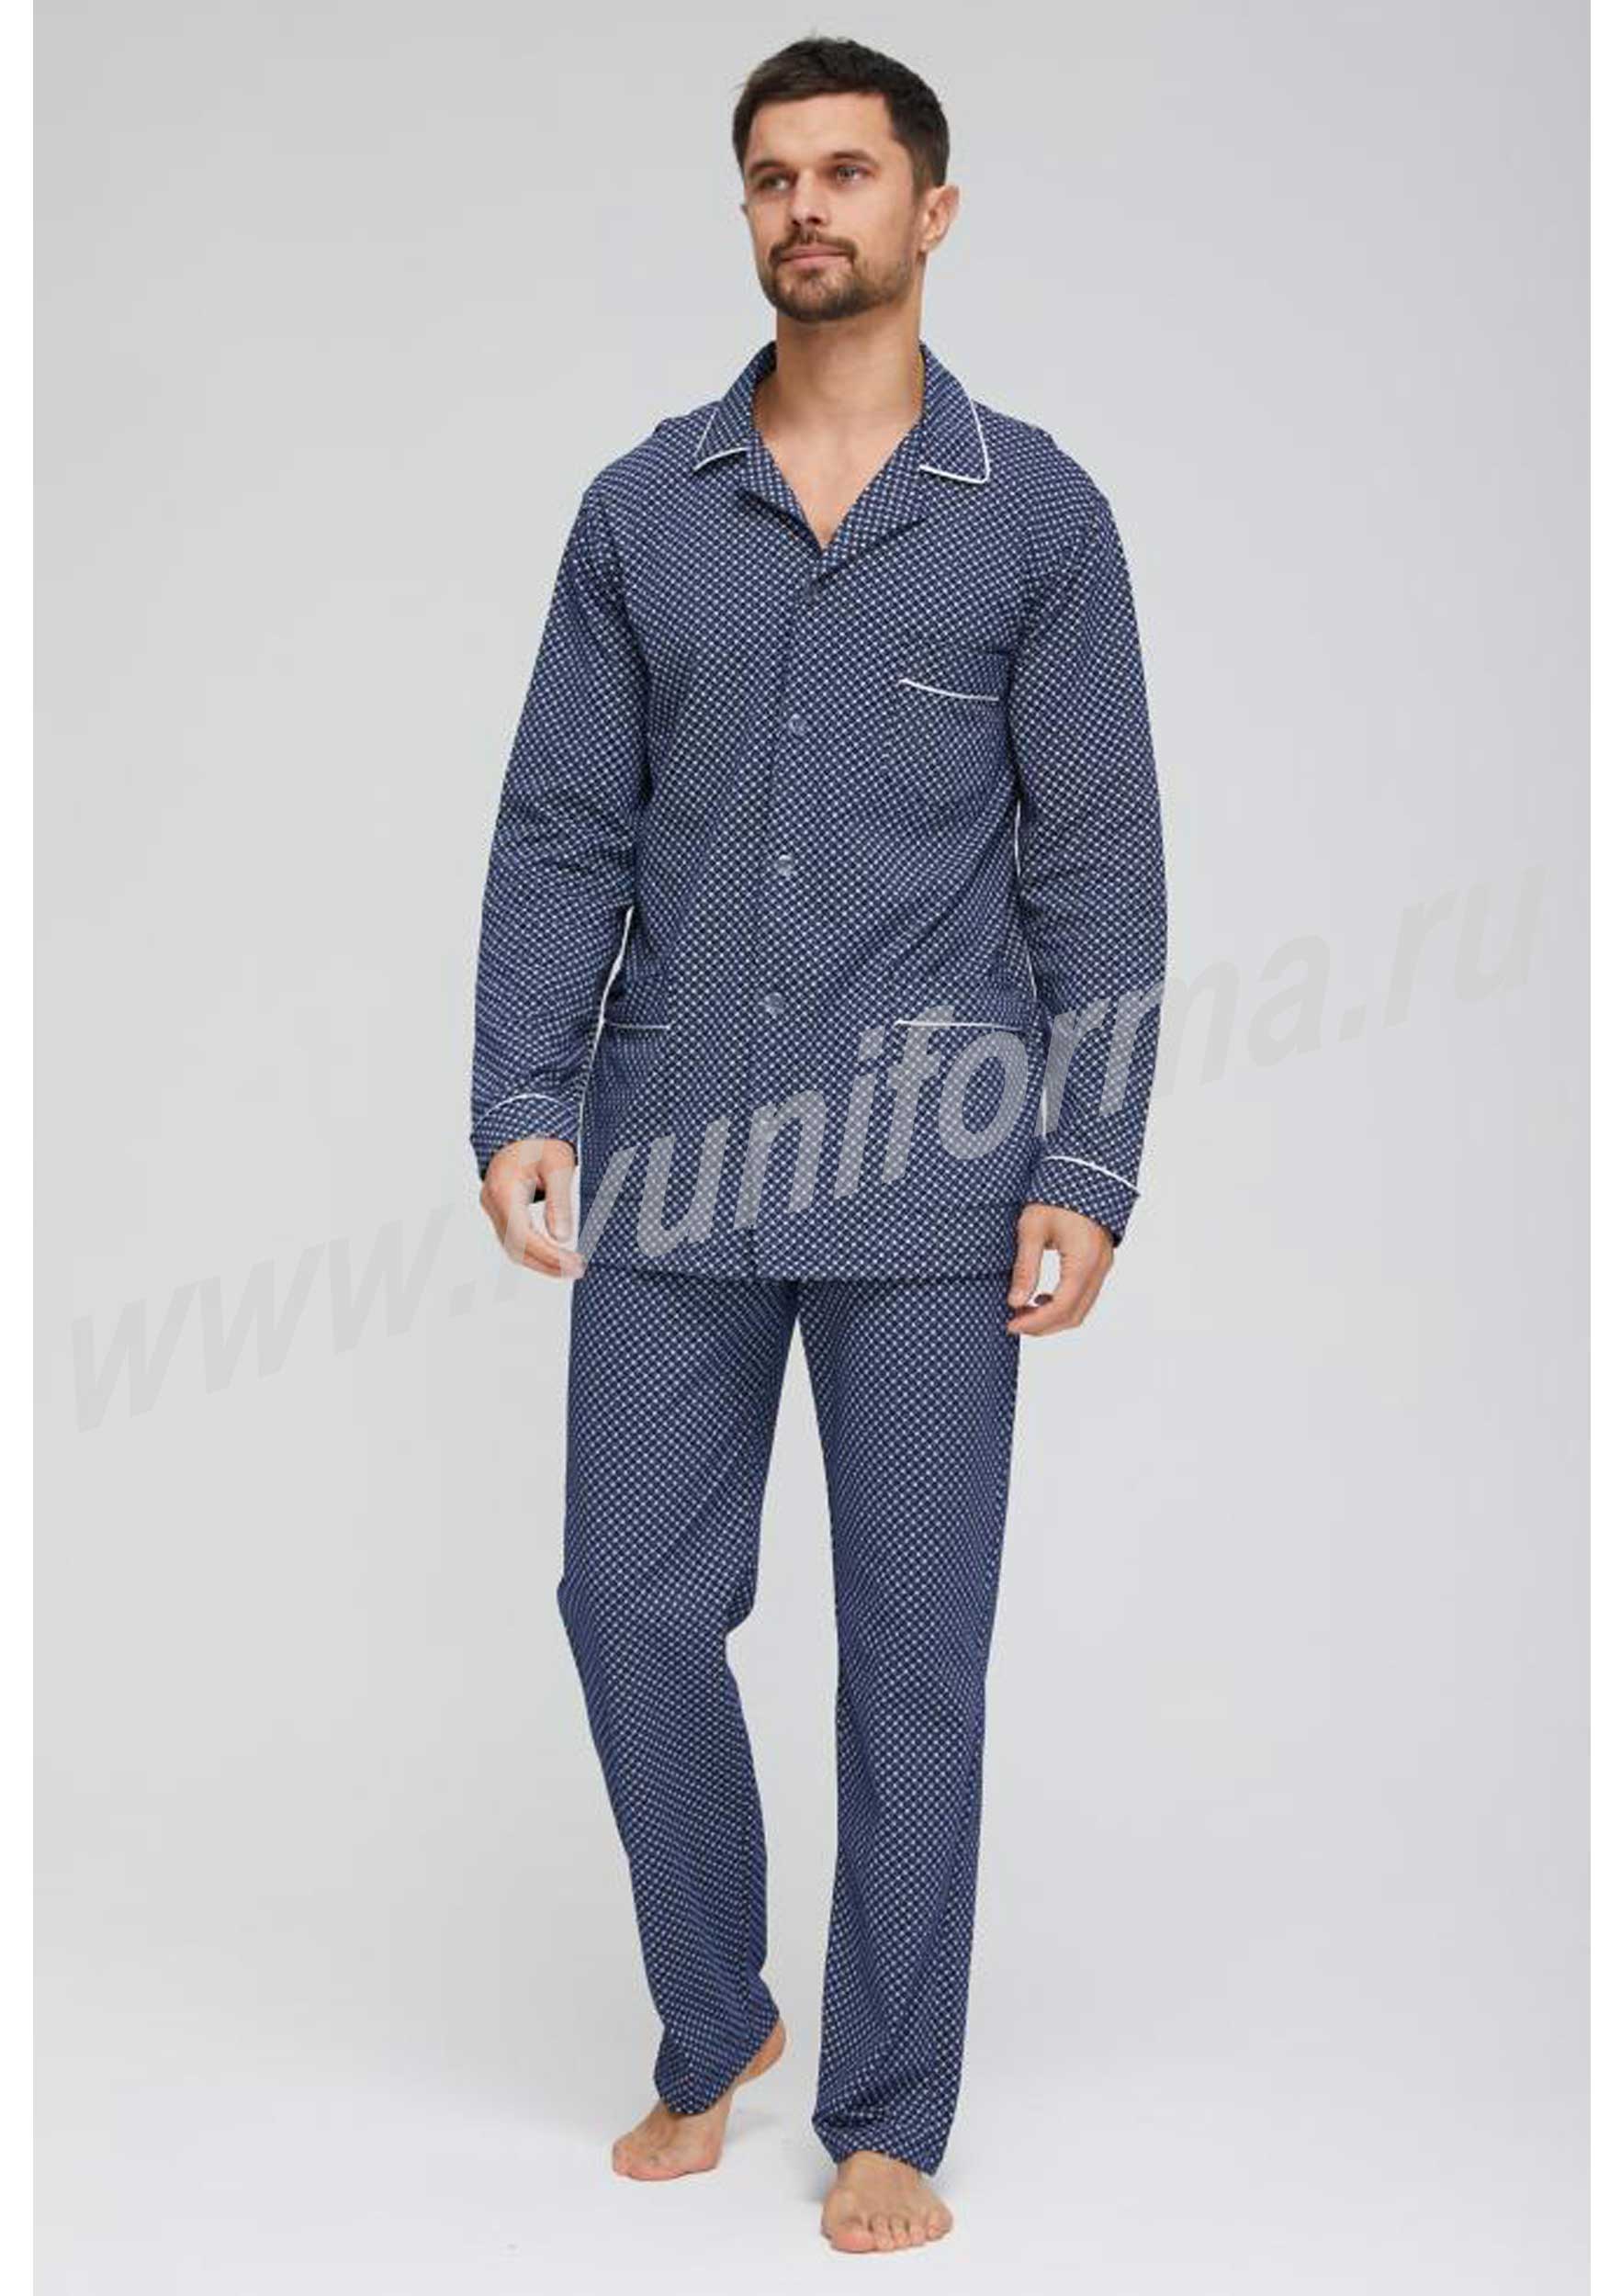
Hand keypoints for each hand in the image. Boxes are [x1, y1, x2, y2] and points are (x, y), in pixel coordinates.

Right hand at [479, 1136, 584, 1277]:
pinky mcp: (498, 1210)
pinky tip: (554, 1256)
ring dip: (540, 1262)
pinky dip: (533, 1251)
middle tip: (577, 1269)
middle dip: (547, 1263)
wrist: (522, 1129)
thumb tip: (562, 1237)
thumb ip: (559, 1202)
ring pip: (512, 1247)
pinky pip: (512, 1239)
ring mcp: (492, 1207)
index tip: (573, 1264)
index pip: (523, 1235)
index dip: (548, 1255)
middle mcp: (492, 1202)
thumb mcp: (558, 1165)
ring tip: (569, 1267)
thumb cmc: (540, 1142)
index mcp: (504, 1190)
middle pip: (516, 1247)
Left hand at [1006, 1203, 1113, 1335]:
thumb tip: (1015, 1303)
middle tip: (1015, 1323)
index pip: (1061, 1307)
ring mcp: (1103, 1266)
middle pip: (1074, 1315)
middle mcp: (1099, 1267)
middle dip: (1044, 1325)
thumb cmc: (1054, 1197)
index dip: (1036, 1322)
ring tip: (1024, 1312)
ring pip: (1082, 1309)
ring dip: (1054, 1317)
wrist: (1081, 1173)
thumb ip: (1025, 1268)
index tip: (1012, 1325)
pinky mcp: (1100, 1263)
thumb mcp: (1032, 1230)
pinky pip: (1086, 1296)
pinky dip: (1064, 1305)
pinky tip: (1041, 1299)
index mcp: (1083, 1260)